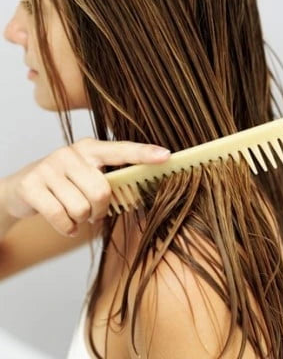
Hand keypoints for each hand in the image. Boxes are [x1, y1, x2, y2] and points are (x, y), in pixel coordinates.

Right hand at [1, 138, 170, 236]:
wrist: (22, 189)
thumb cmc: (65, 185)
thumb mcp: (86, 175)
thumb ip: (109, 179)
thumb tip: (138, 189)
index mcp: (89, 148)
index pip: (120, 150)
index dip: (143, 153)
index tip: (167, 156)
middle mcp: (70, 153)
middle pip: (102, 191)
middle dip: (100, 210)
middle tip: (93, 212)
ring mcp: (49, 167)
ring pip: (81, 208)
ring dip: (81, 219)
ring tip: (74, 213)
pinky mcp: (31, 184)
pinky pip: (60, 216)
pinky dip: (67, 227)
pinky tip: (65, 223)